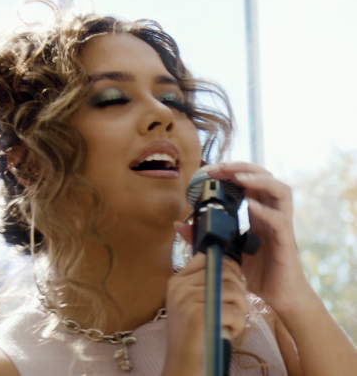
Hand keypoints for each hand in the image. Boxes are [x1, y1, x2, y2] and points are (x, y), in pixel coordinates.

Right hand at [163, 252, 247, 375]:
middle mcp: (180, 286)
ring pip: (233, 290)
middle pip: (224, 271)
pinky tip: (228, 333)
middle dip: (239, 289)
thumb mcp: (191, 305)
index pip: (207, 256)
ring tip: (232, 322)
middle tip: (237, 307)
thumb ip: (205, 285)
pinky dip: (238, 324)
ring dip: (240, 309)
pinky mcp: (199, 315)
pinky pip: (234, 311)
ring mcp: (187, 299)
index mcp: (177, 281)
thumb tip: (235, 269)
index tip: (235, 281)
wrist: (182, 367)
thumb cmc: (194, 337)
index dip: (227, 265)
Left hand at [199, 162, 314, 313]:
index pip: (248, 182)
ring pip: (280, 191)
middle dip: (242, 167)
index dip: (231, 172)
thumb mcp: (226, 251)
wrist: (281, 298)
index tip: (209, 170)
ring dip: (259, 180)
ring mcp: (281, 226)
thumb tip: (178, 225)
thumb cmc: (257, 274)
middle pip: (265, 178)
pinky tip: (249, 206)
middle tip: (219, 168)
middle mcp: (271, 214)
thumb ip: (205, 236)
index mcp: (257, 213)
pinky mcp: (286, 242)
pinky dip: (264, 210)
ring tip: (238, 178)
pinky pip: (279, 220)